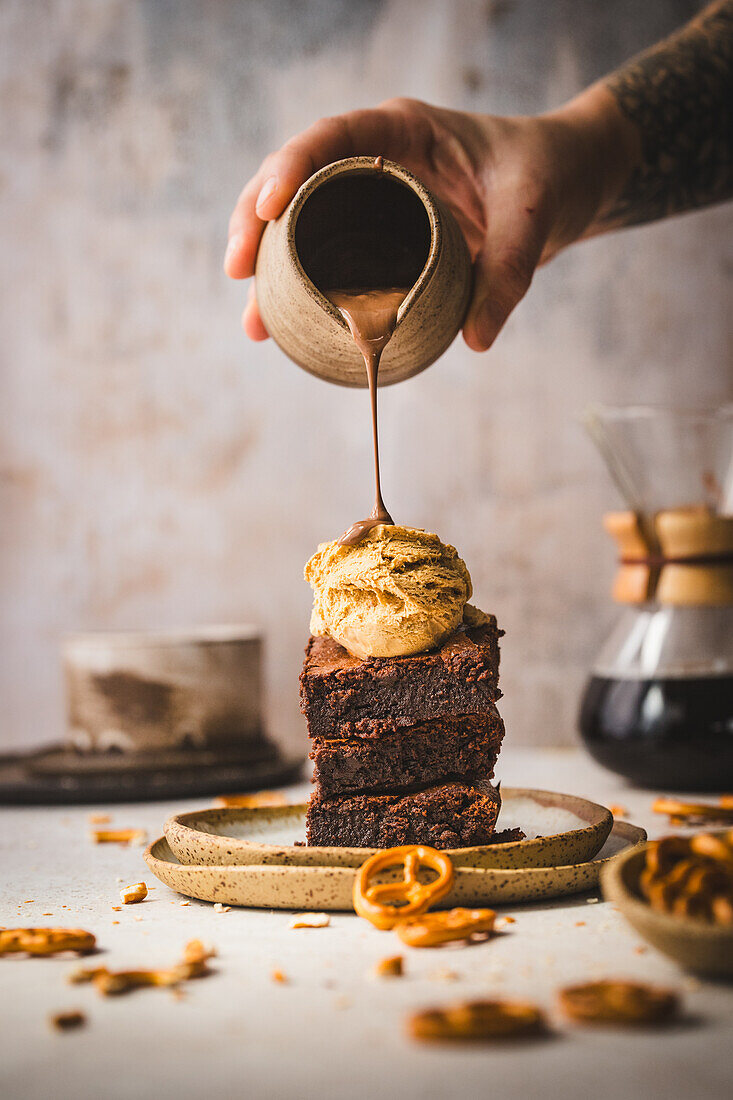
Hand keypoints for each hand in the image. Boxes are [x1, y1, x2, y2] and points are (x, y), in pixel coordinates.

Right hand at [225, 93, 636, 350]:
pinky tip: (282, 329)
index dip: (291, 166)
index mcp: (404, 130)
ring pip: (301, 224)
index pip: (332, 136)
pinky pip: (328, 257)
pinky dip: (302, 290)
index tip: (266, 208)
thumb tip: (475, 339)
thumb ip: (510, 269)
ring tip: (253, 321)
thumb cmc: (548, 176)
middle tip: (236, 271)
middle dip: (255, 222)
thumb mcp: (535, 213)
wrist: (567, 183)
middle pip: (295, 180)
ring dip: (268, 268)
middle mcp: (376, 159)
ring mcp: (372, 200)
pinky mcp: (379, 238)